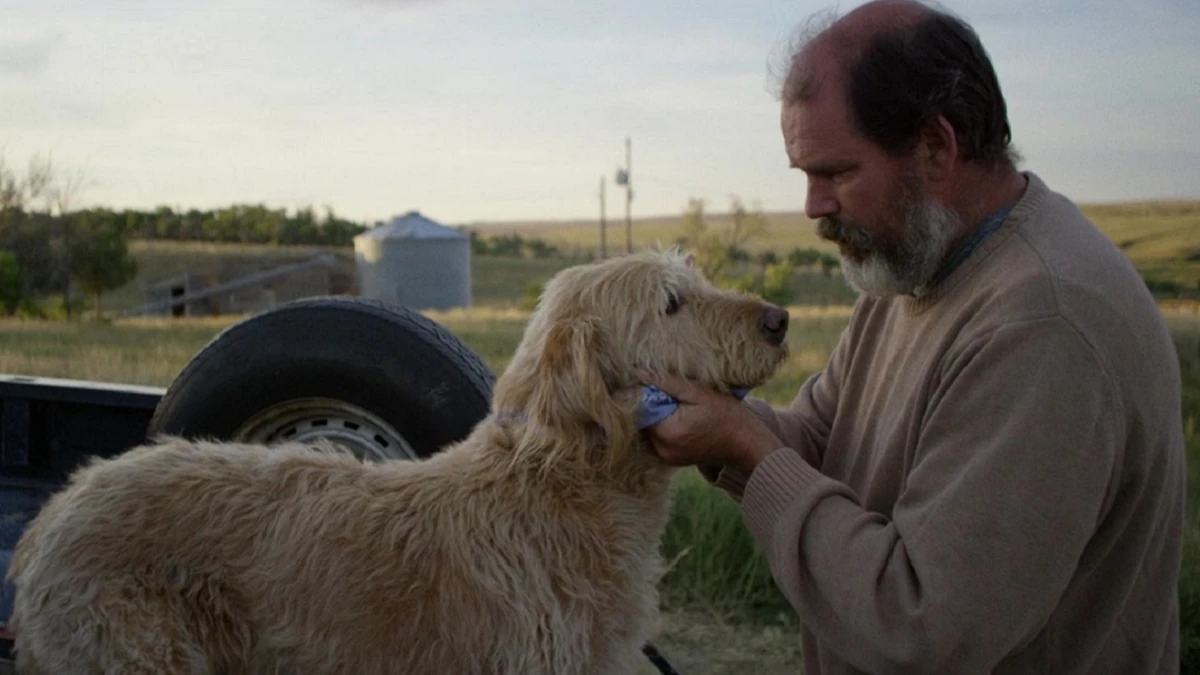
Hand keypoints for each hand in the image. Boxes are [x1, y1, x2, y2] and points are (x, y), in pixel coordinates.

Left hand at [639, 372, 783, 473]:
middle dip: (655, 405)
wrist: (746, 443)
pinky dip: (667, 427)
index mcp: (668, 432)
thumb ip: (668, 383)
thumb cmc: (727, 415)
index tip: (662, 386)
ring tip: (682, 407)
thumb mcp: (699, 393)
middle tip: (676, 396)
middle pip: (645, 420)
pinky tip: (684, 419)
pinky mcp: (672, 460)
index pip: (641, 408)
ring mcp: (667, 457)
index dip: (648, 394)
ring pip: (652, 429)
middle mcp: (663, 449)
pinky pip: (660, 438)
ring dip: (661, 416)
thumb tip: (640, 373)